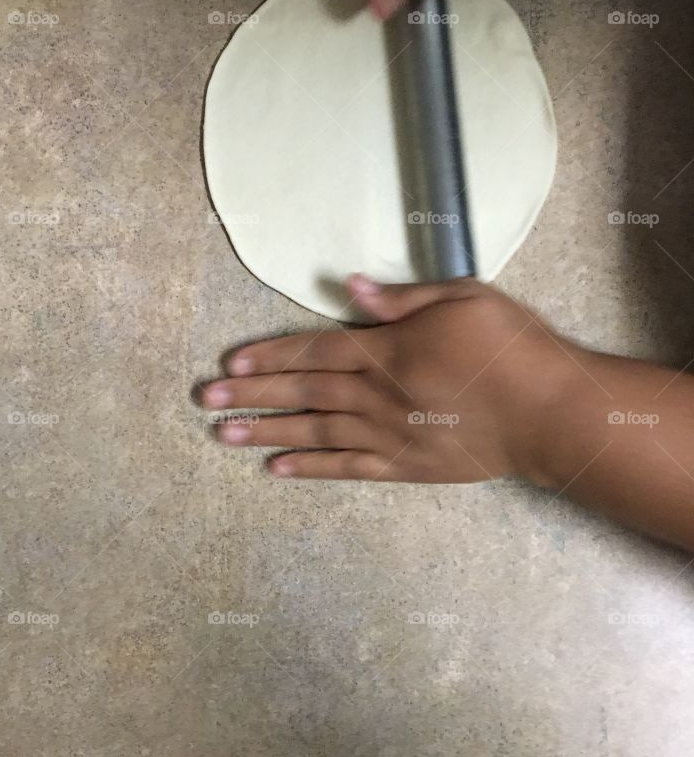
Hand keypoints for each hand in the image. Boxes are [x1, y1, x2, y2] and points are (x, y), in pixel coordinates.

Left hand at [200, 275, 584, 482]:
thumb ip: (401, 299)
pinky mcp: (407, 466)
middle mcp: (377, 394)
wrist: (550, 413)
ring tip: (223, 434)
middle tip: (206, 400)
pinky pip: (347, 468)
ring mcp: (389, 434)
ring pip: (315, 432)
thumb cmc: (512, 347)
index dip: (270, 355)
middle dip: (251, 394)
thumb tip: (350, 288)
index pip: (314, 350)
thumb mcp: (463, 298)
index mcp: (387, 350)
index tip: (232, 361)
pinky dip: (310, 468)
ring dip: (266, 432)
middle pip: (302, 392)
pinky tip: (277, 469)